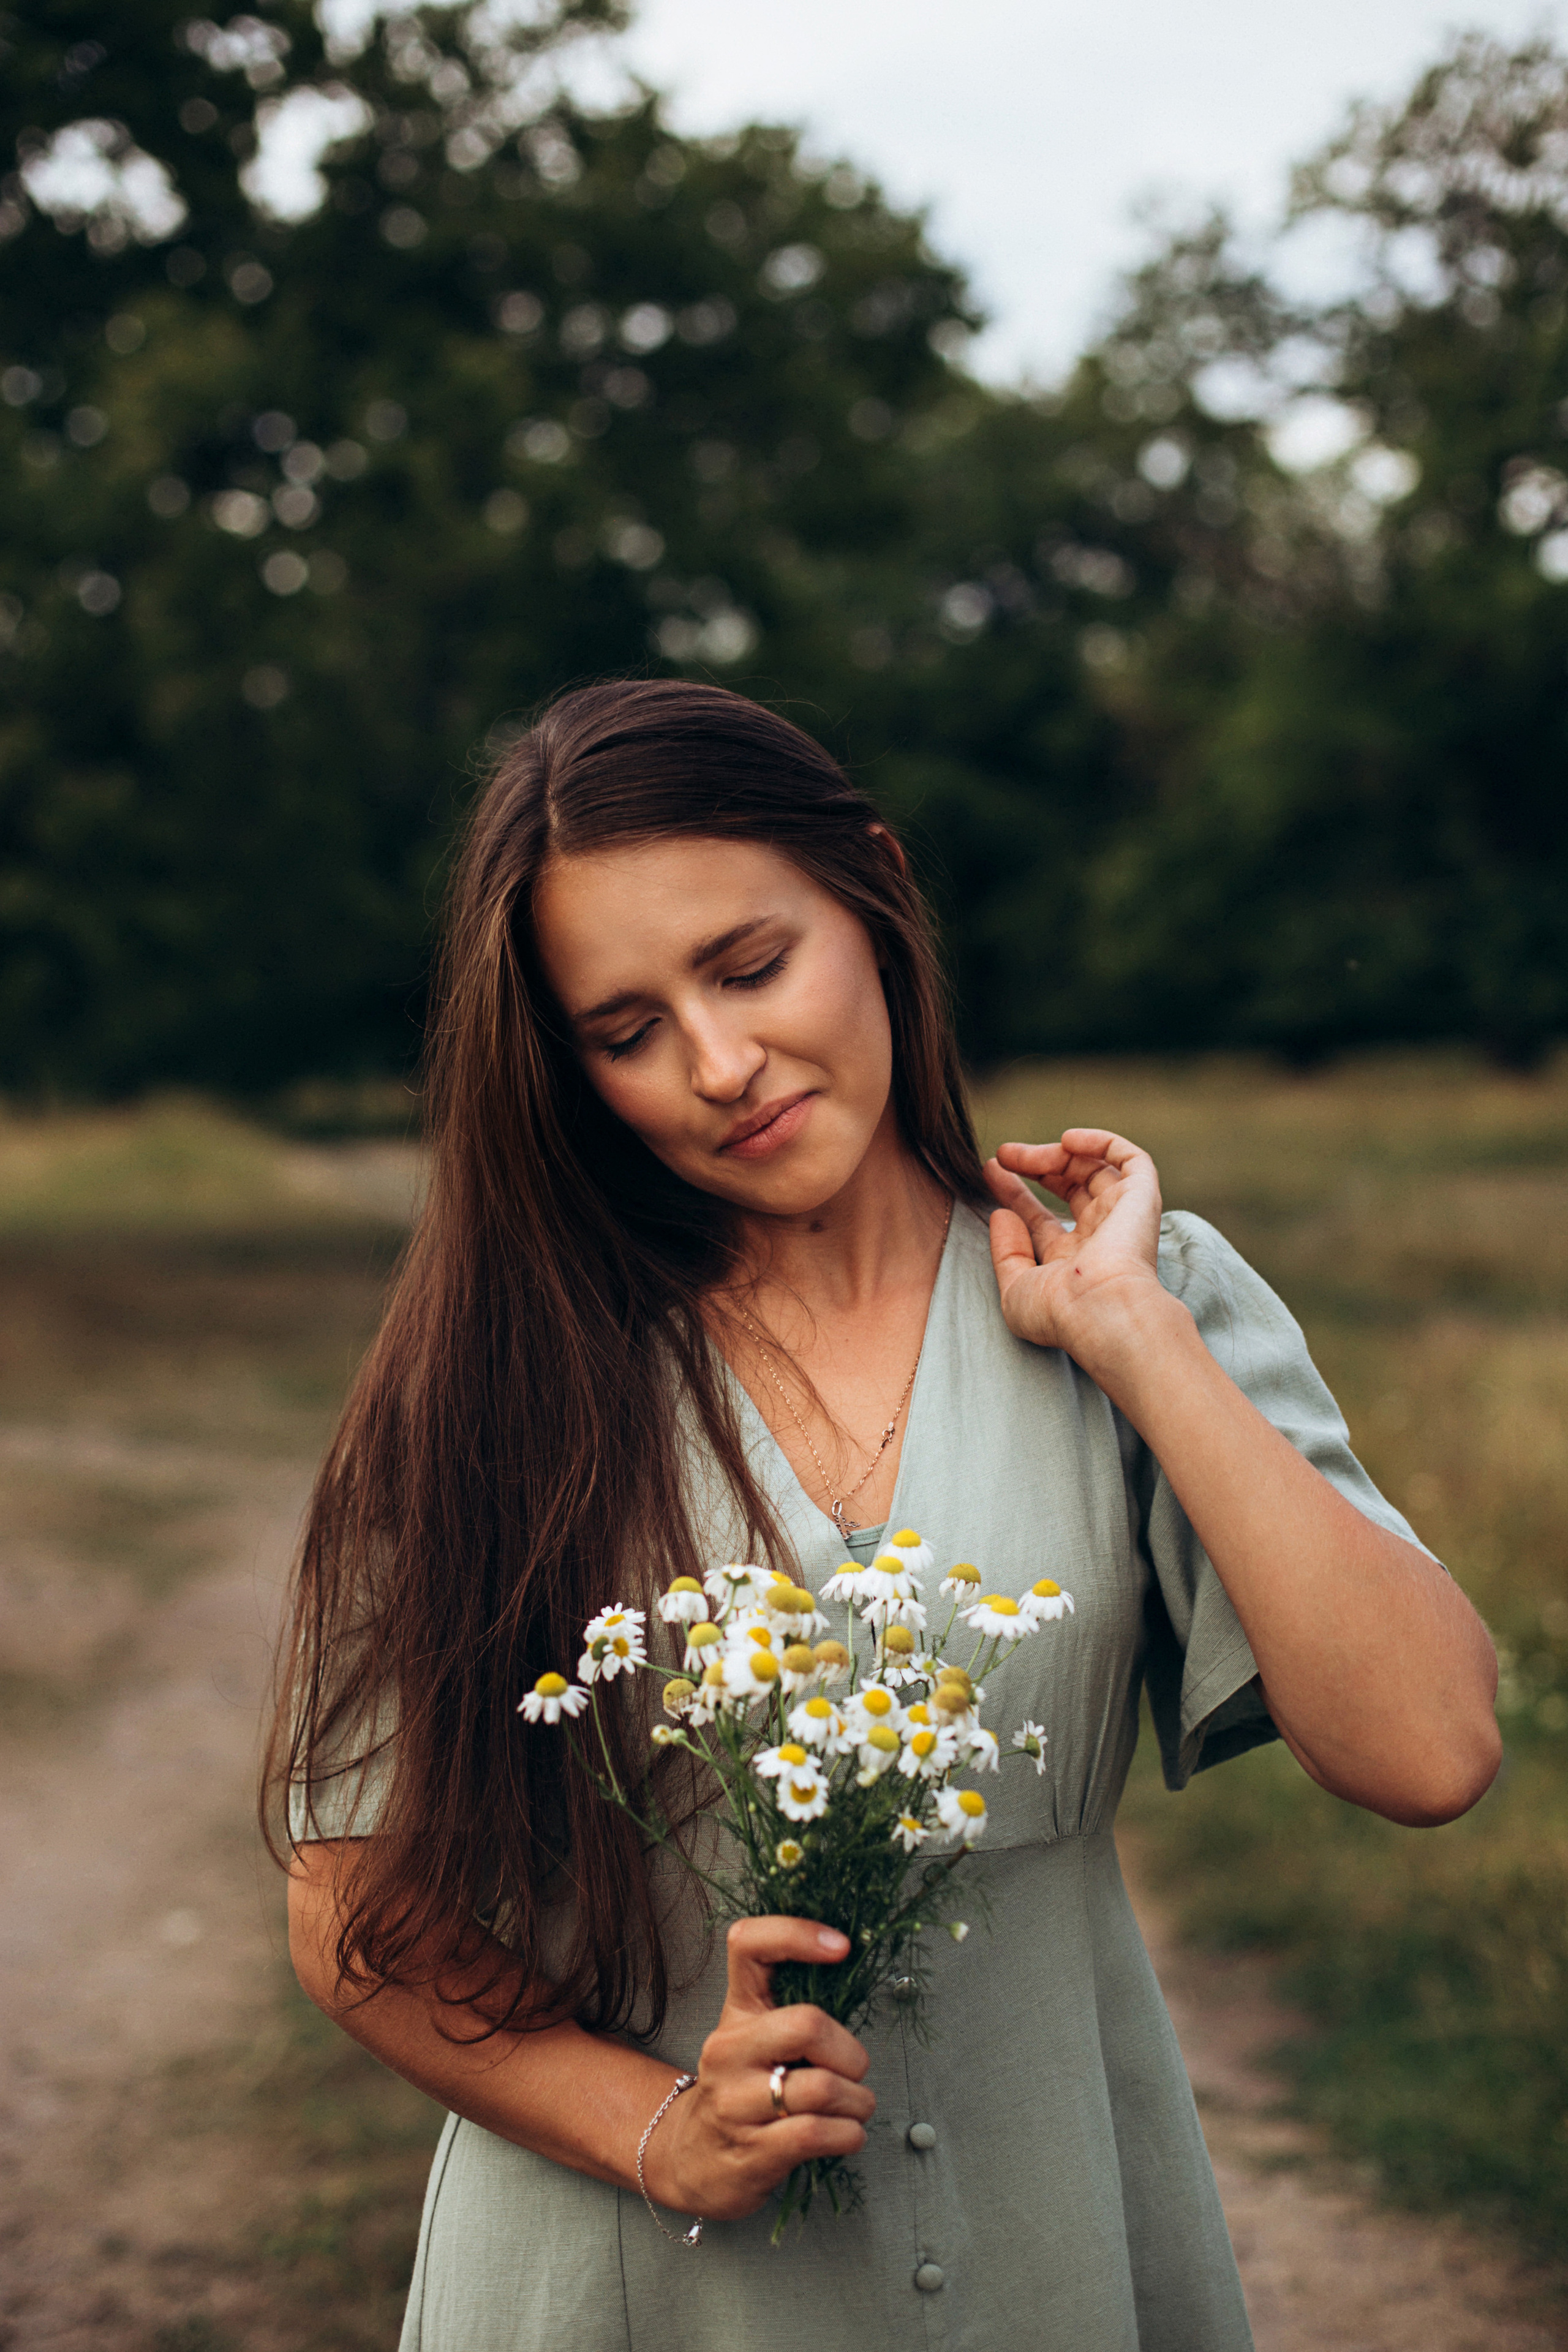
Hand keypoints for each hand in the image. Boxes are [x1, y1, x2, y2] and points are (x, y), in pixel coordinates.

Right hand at [646, 1916, 874, 2220]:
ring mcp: (736, 2102)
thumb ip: (793, 2008)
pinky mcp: (752, 2151)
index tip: (840, 1946)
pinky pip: (817, 2134)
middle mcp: (729, 2049)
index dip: (797, 1933)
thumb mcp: (756, 2039)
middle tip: (854, 2071)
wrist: (693, 2161)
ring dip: (857, 2102)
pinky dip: (849, 2134)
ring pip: (821, 2088)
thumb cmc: (743, 2091)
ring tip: (855, 2107)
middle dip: (851, 2053)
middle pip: (807, 2025)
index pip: (749, 1945)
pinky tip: (846, 2134)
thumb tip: (851, 1975)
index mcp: (737, 2011)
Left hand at [983, 1130, 1168, 1367]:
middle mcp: (1100, 1237)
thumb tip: (1001, 1215)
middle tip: (1002, 1156)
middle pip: (1067, 1188)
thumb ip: (1006, 1252)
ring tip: (1017, 1154)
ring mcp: (1122, 1216)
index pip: (1042, 1219)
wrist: (1102, 1310)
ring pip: (1093, 1168)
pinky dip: (1100, 1142)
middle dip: (1034, 1166)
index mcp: (1072, 1262)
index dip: (1015, 1194)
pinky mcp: (1141, 1197)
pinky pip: (1129, 1158)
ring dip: (1055, 1153)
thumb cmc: (1059, 1313)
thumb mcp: (1015, 1289)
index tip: (991, 1171)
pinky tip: (1066, 1141)